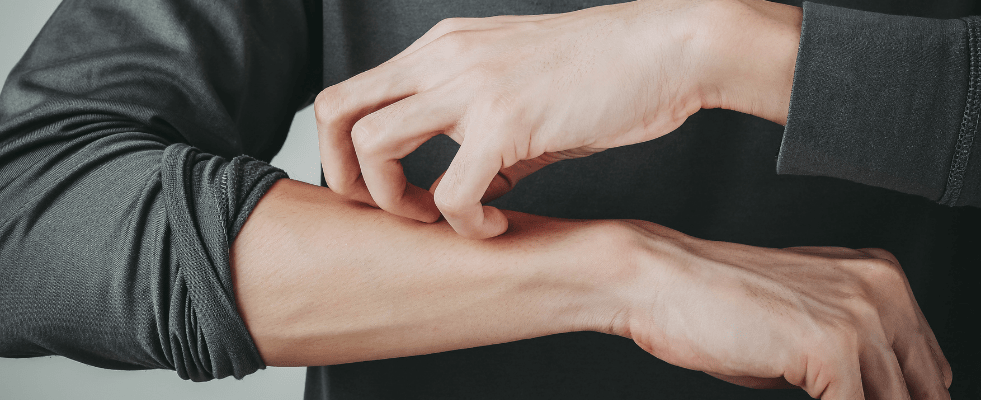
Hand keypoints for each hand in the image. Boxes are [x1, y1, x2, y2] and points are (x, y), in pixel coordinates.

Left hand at [316, 0, 800, 238]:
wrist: (668, 49)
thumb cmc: (602, 74)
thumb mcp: (518, 92)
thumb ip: (478, 134)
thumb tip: (464, 191)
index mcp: (440, 48)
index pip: (347, 94)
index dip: (342, 154)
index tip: (381, 190)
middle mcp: (443, 58)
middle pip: (333, 112)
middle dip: (344, 178)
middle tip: (391, 211)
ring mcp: (470, 85)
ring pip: (374, 146)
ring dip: (395, 201)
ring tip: (441, 218)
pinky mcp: (508, 121)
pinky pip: (451, 193)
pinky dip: (465, 225)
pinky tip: (495, 226)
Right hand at [615, 221, 951, 398]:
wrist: (658, 281)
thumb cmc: (713, 302)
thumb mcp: (801, 330)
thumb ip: (851, 362)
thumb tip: (871, 398)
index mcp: (881, 279)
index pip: (929, 367)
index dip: (908, 399)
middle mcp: (881, 292)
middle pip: (924, 390)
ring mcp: (860, 318)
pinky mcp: (832, 347)